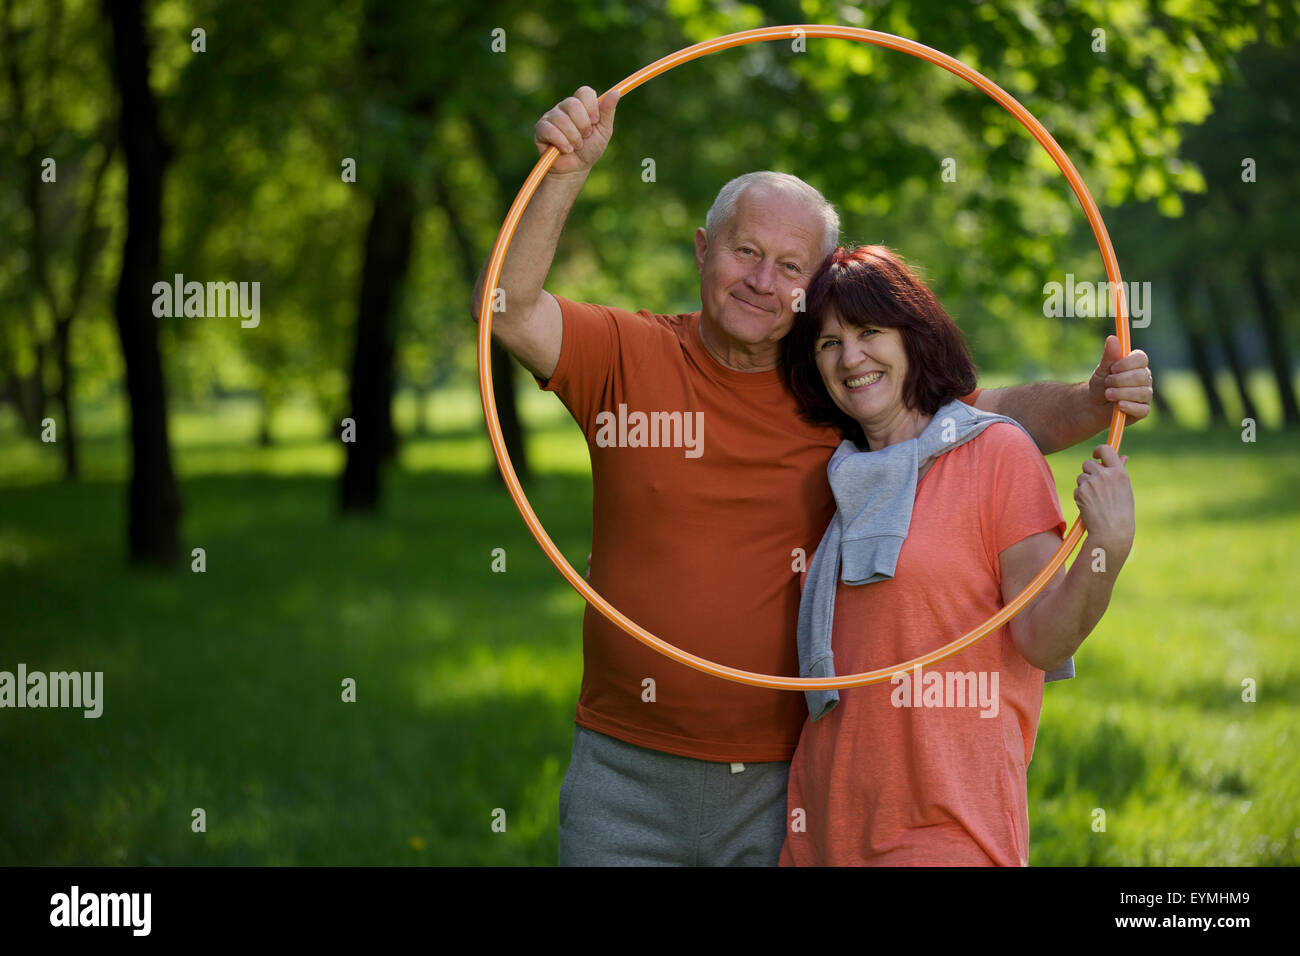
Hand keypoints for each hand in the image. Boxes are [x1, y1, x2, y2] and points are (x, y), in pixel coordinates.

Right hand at [534, 86, 619, 176]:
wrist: (575, 169)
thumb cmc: (589, 149)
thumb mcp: (603, 131)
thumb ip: (608, 112)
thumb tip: (616, 93)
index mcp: (581, 105)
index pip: (585, 92)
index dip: (591, 107)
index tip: (595, 122)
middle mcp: (565, 107)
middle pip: (573, 104)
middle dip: (583, 125)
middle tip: (585, 137)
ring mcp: (551, 116)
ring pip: (562, 119)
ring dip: (573, 138)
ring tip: (575, 146)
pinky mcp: (540, 128)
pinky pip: (550, 130)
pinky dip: (561, 142)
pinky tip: (565, 149)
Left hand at [1074, 444, 1134, 562]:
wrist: (1112, 531)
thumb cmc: (1122, 512)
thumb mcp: (1125, 489)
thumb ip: (1120, 472)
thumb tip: (1123, 456)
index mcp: (1119, 472)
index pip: (1106, 450)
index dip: (1099, 450)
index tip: (1096, 455)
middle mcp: (1105, 474)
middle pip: (1088, 463)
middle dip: (1089, 472)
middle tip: (1095, 486)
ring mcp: (1092, 482)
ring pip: (1081, 477)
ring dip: (1085, 486)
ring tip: (1096, 500)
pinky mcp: (1081, 491)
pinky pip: (1077, 489)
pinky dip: (1081, 496)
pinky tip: (1090, 506)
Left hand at [1088, 334, 1152, 423]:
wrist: (1093, 406)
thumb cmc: (1100, 385)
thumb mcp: (1101, 370)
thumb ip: (1108, 356)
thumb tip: (1113, 338)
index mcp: (1136, 365)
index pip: (1141, 358)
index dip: (1127, 363)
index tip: (1113, 368)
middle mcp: (1144, 378)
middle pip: (1142, 376)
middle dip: (1120, 380)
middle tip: (1107, 383)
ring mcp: (1145, 394)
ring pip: (1142, 393)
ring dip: (1121, 393)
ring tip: (1108, 394)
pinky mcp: (1143, 410)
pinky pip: (1142, 409)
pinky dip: (1129, 407)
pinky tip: (1119, 406)